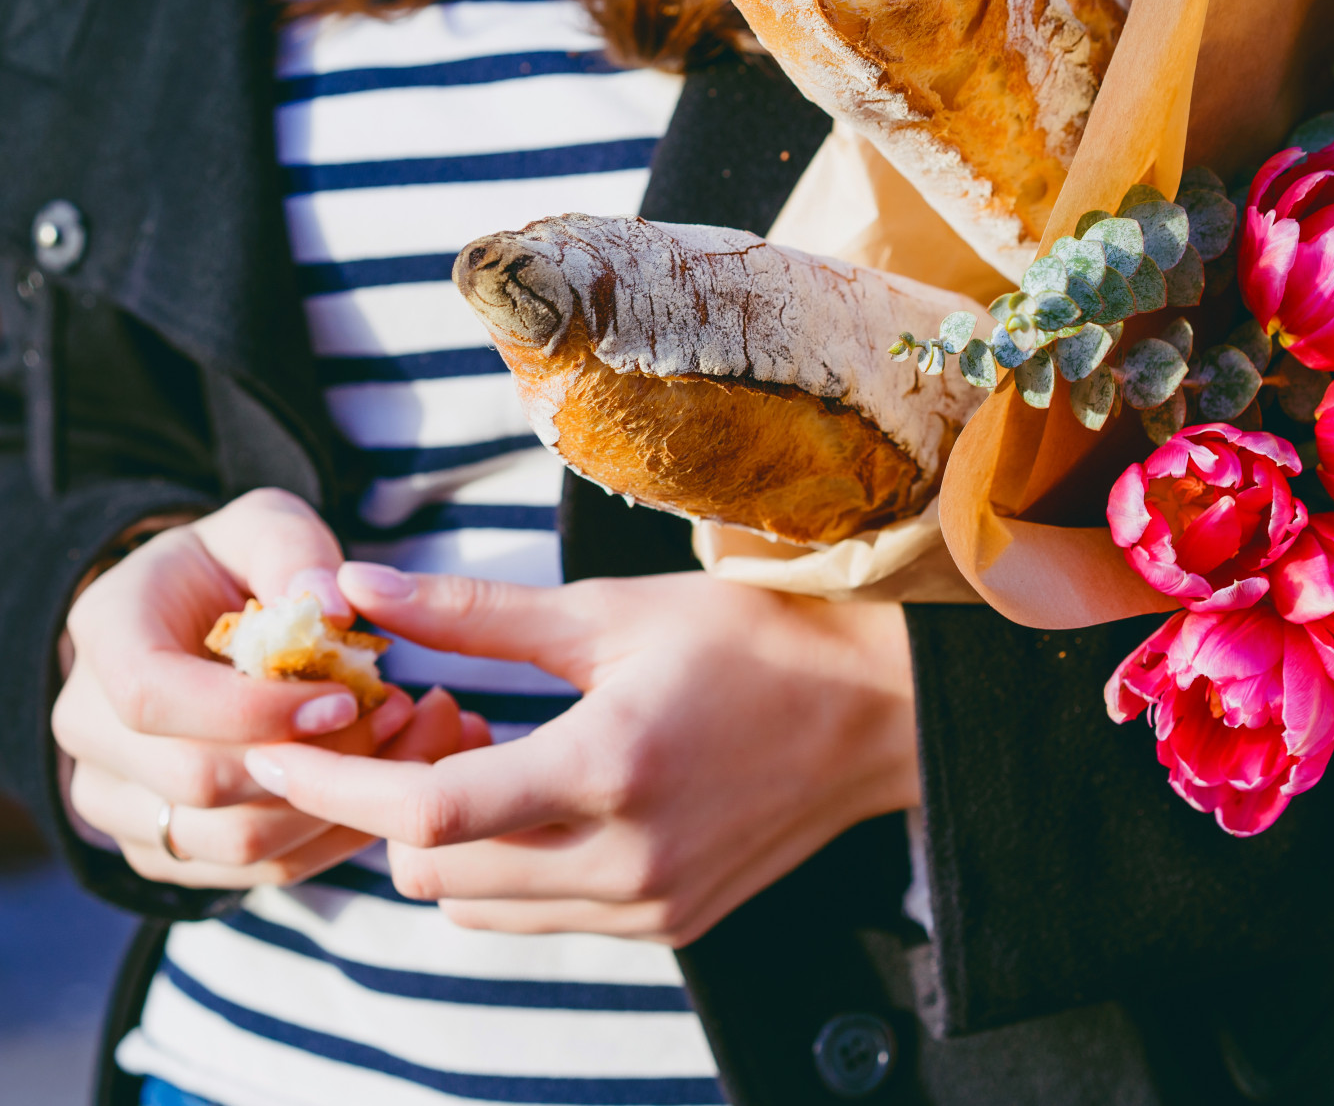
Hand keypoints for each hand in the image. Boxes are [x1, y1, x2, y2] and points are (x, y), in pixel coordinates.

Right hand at [51, 489, 484, 887]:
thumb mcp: (267, 528)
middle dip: (318, 757)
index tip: (346, 697)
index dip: (255, 711)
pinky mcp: (169, 848)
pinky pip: (262, 870)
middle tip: (401, 711)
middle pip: (199, 783)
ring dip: (338, 801)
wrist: (202, 620)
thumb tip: (330, 603)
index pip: (156, 699)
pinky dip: (337, 834)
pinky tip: (384, 781)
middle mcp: (91, 730)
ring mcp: (122, 801)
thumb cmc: (238, 567)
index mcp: (107, 637)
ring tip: (401, 738)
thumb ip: (294, 552)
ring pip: (236, 842)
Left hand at [245, 566, 917, 944]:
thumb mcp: (614, 611)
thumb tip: (360, 586)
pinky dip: (509, 863)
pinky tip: (544, 790)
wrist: (878, 713)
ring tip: (491, 748)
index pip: (428, 811)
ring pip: (476, 907)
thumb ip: (477, 614)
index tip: (277, 746)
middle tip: (429, 715)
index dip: (334, 781)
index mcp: (611, 769)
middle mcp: (627, 860)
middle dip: (393, 802)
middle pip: (433, 873)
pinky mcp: (668, 923)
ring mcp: (650, 905)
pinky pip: (539, 914)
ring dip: (449, 841)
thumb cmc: (756, 641)